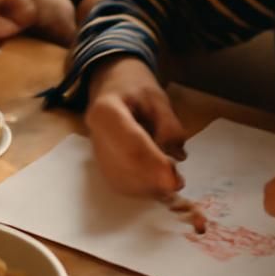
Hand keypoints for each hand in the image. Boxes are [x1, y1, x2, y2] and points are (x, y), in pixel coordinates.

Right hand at [83, 57, 188, 198]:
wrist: (112, 86)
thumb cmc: (135, 88)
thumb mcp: (158, 98)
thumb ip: (169, 125)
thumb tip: (177, 157)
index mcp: (106, 111)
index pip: (131, 145)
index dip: (154, 164)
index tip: (176, 178)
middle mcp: (95, 135)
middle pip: (126, 167)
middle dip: (154, 180)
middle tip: (178, 181)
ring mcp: (96, 152)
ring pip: (122, 181)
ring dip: (149, 187)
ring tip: (170, 179)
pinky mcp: (102, 165)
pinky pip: (121, 185)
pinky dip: (142, 189)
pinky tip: (157, 182)